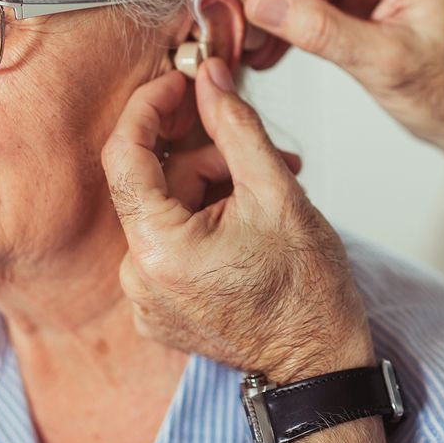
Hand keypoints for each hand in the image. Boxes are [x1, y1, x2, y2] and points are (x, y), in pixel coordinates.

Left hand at [102, 59, 375, 381]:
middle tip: (263, 156)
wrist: (319, 363)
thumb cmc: (307, 290)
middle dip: (207, 159)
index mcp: (159, 249)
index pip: (124, 155)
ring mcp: (145, 300)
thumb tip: (210, 79)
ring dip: (212, 191)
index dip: (149, 109)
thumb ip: (236, 127)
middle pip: (154, 185)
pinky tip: (247, 228)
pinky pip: (169, 246)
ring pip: (165, 212)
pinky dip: (203, 225)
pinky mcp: (157, 311)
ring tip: (267, 197)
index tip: (180, 84)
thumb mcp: (277, 192)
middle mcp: (138, 279)